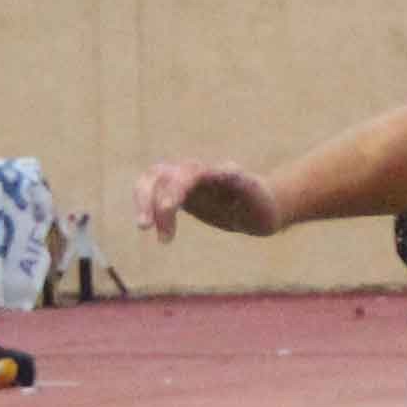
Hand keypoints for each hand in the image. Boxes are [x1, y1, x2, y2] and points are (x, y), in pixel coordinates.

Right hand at [135, 164, 277, 240]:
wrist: (261, 207)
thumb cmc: (261, 202)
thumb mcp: (256, 195)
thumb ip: (243, 183)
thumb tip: (228, 170)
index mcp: (212, 171)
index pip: (184, 174)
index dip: (172, 189)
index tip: (167, 209)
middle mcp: (194, 172)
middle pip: (158, 174)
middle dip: (147, 198)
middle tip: (144, 227)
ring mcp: (185, 182)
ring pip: (152, 183)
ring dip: (144, 204)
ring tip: (149, 231)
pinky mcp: (180, 194)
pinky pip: (156, 196)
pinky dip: (152, 212)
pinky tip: (163, 236)